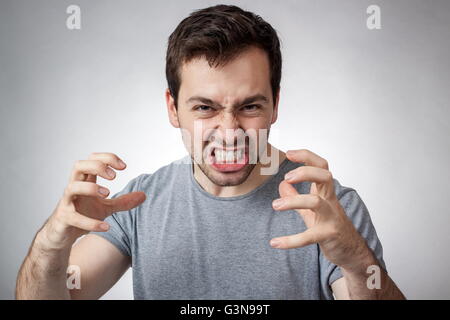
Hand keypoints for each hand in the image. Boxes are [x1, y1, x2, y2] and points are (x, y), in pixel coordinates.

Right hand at [43, 152, 145, 247]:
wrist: (62, 235)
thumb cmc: (83, 213)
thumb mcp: (106, 207)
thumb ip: (124, 201)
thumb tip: (144, 195)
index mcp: (84, 181)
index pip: (92, 159)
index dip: (107, 158)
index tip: (124, 167)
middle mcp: (74, 187)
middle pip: (79, 165)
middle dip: (97, 166)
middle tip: (114, 177)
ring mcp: (67, 202)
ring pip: (72, 187)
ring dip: (91, 188)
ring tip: (107, 194)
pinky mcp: (64, 218)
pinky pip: (73, 217)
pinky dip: (90, 222)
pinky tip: (105, 227)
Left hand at [270, 149, 369, 268]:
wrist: (352, 252)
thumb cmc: (331, 227)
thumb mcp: (312, 211)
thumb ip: (297, 197)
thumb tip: (282, 185)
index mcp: (325, 193)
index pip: (321, 167)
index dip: (307, 157)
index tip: (289, 153)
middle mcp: (330, 202)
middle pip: (325, 176)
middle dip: (305, 172)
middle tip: (287, 177)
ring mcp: (331, 218)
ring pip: (316, 202)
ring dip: (294, 201)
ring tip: (276, 205)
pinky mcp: (328, 236)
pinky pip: (309, 236)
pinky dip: (291, 240)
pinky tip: (275, 243)